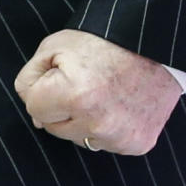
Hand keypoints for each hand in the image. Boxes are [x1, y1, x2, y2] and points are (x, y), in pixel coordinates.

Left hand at [14, 29, 181, 155]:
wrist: (153, 42)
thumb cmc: (103, 40)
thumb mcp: (55, 46)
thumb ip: (31, 79)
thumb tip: (35, 115)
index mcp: (75, 96)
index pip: (34, 108)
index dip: (42, 87)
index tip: (59, 73)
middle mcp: (98, 123)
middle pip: (54, 127)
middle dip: (60, 106)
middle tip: (82, 81)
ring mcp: (120, 138)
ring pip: (79, 138)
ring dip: (82, 120)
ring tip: (100, 92)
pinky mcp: (138, 144)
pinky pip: (106, 143)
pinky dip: (106, 127)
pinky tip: (116, 104)